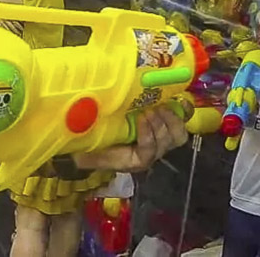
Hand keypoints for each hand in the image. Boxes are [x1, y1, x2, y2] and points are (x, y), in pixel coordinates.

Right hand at [72, 105, 188, 172]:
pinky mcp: (169, 128)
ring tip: (162, 105)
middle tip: (152, 109)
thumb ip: (87, 156)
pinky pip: (183, 123)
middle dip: (161, 126)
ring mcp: (163, 141)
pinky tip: (179, 100)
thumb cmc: (100, 145)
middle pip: (166, 143)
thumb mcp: (92, 152)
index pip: (148, 152)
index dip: (148, 135)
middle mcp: (152, 152)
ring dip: (172, 120)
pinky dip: (183, 112)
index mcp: (136, 159)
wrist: (109, 141)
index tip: (141, 117)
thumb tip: (76, 156)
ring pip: (177, 135)